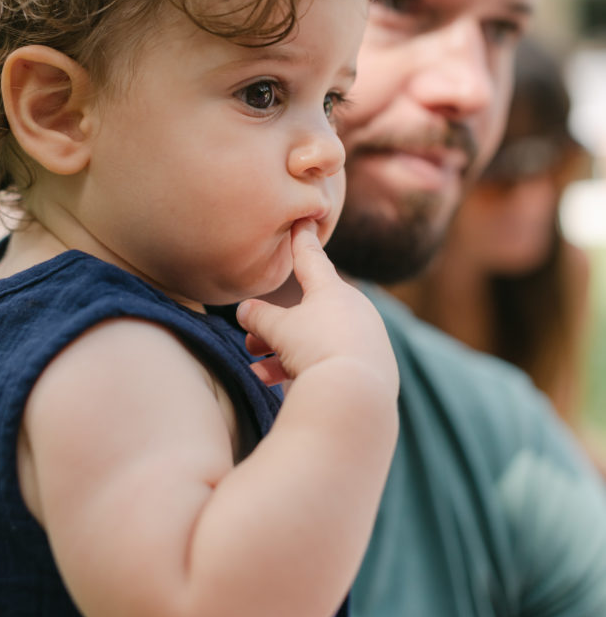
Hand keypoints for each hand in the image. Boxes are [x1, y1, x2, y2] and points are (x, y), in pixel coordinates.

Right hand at [237, 220, 396, 390]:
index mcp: (332, 290)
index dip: (301, 240)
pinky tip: (277, 384)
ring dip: (284, 351)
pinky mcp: (372, 368)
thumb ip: (259, 317)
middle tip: (251, 339)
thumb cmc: (315, 349)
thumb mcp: (278, 329)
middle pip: (309, 309)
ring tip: (257, 368)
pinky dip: (305, 368)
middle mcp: (354, 309)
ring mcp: (366, 339)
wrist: (356, 395)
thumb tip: (244, 310)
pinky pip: (333, 360)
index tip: (303, 221)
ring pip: (318, 338)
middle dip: (277, 325)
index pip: (311, 258)